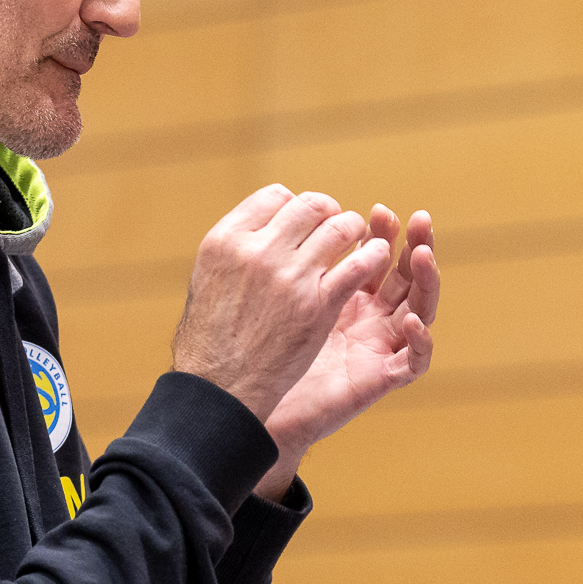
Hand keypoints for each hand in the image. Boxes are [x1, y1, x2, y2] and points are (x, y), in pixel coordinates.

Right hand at [171, 185, 393, 426]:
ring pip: (339, 228)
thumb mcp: (207, 277)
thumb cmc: (211, 337)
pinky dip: (371, 256)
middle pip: (309, 206)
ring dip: (354, 228)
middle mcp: (258, 251)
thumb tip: (264, 226)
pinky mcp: (319, 304)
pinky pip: (357, 265)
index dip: (295, 205)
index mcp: (227, 239)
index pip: (275, 196)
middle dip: (328, 211)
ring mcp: (290, 276)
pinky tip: (375, 257)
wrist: (220, 386)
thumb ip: (237, 247)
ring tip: (358, 238)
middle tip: (337, 223)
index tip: (302, 222)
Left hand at [255, 205, 437, 497]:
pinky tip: (413, 320)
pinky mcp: (382, 379)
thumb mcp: (280, 297)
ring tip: (423, 255)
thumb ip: (294, 263)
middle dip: (417, 245)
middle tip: (418, 218)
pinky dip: (421, 341)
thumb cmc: (263, 352)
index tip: (376, 211)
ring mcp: (380, 347)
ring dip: (427, 282)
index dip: (384, 233)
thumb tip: (289, 211)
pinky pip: (415, 361)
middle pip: (408, 277)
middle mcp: (372, 320)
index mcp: (351, 297)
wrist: (251, 404)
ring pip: (422, 310)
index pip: (379, 258)